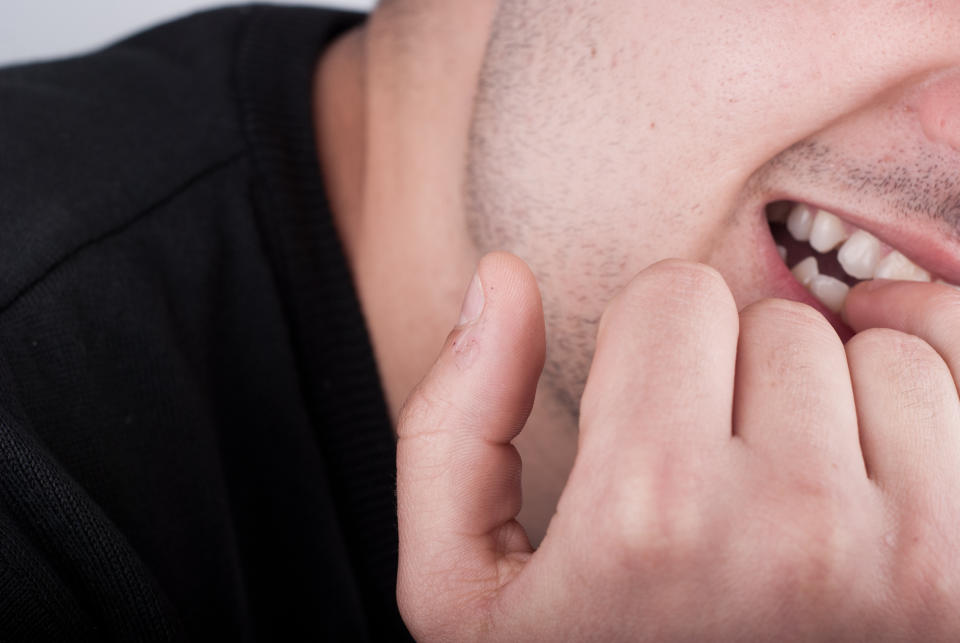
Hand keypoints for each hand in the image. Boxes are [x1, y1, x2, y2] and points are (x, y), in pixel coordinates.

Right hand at [396, 253, 959, 640]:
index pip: (673, 296)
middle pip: (778, 321)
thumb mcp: (462, 592)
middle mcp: (794, 530)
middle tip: (714, 475)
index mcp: (649, 515)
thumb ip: (453, 426)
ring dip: (830, 401)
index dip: (648, 349)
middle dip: (737, 380)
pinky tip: (871, 454)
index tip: (646, 417)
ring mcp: (915, 558)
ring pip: (880, 351)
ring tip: (785, 493)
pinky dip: (923, 399)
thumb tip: (502, 278)